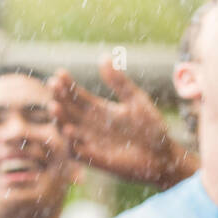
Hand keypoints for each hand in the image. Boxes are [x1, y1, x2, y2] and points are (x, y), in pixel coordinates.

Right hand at [49, 58, 197, 189]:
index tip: (60, 73)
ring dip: (60, 119)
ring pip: (68, 129)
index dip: (68, 85)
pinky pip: (78, 152)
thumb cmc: (152, 128)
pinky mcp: (96, 159)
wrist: (163, 156)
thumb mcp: (136, 100)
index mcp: (100, 110)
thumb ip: (119, 82)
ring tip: (55, 106)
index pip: (78, 96)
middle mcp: (91, 126)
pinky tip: (69, 130)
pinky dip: (71, 142)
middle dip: (59, 98)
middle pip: (69, 110)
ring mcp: (92, 142)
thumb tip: (103, 57)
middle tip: (53, 85)